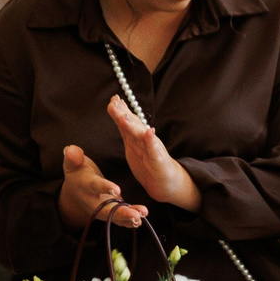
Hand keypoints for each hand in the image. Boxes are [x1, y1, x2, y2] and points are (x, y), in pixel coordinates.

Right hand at [57, 144, 142, 228]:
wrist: (76, 191)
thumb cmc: (78, 173)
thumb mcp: (74, 164)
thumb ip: (74, 158)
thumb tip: (71, 149)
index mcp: (86, 185)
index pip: (95, 186)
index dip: (105, 187)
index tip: (117, 189)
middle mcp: (94, 200)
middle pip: (107, 208)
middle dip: (120, 212)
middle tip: (135, 215)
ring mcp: (102, 209)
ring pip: (115, 216)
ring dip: (128, 218)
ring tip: (140, 218)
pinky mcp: (110, 213)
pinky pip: (120, 219)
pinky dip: (129, 221)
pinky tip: (141, 220)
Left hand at [105, 96, 198, 210]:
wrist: (166, 182)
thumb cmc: (149, 163)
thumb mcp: (134, 145)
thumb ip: (128, 129)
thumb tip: (120, 111)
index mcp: (137, 138)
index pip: (128, 122)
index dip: (120, 110)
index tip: (113, 98)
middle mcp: (145, 141)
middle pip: (133, 126)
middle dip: (123, 114)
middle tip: (115, 103)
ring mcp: (153, 150)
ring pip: (141, 137)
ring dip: (134, 126)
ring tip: (126, 117)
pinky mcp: (159, 162)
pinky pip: (154, 151)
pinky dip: (151, 142)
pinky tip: (149, 132)